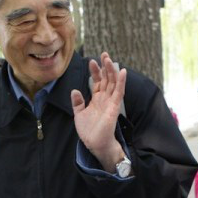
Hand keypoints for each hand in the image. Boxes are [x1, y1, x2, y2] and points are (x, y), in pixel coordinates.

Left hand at [71, 52, 127, 170]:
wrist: (94, 144)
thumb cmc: (89, 131)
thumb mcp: (79, 114)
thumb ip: (77, 102)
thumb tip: (75, 90)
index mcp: (97, 99)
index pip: (97, 81)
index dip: (95, 71)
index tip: (91, 61)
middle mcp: (105, 98)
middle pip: (106, 79)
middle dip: (105, 66)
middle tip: (103, 54)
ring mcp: (110, 102)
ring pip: (113, 82)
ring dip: (111, 70)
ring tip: (108, 58)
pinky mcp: (115, 107)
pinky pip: (119, 92)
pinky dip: (121, 82)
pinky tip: (122, 71)